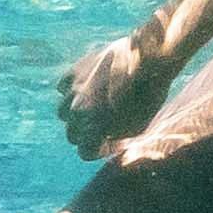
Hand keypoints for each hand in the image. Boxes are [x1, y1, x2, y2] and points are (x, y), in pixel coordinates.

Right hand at [60, 28, 172, 159]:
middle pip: (72, 135)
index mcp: (92, 128)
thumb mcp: (136, 128)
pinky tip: (88, 88)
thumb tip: (105, 137)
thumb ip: (114, 138)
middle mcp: (77, 111)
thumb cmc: (147, 97)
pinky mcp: (74, 71)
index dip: (98, 151)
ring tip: (92, 108)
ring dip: (76, 114)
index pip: (84, 152)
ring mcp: (73, 90)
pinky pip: (63, 88)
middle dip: (86, 135)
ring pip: (64, 113)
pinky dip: (73, 91)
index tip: (107, 145)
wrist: (149, 60)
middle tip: (101, 128)